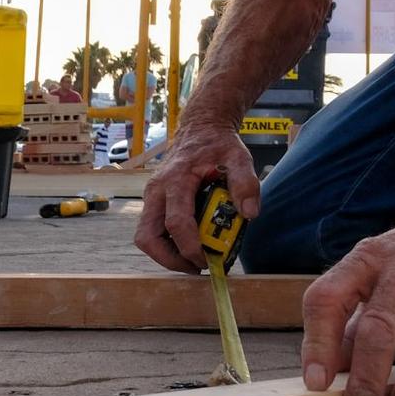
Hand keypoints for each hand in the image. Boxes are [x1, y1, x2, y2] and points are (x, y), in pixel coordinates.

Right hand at [134, 119, 259, 272]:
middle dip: (169, 259)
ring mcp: (152, 196)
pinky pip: (152, 230)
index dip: (190, 247)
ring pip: (145, 236)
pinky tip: (189, 246)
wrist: (200, 128)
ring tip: (194, 261)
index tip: (207, 261)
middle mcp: (157, 189)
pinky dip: (167, 245)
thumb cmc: (217, 143)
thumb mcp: (239, 156)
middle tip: (196, 267)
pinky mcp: (154, 202)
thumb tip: (249, 214)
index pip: (176, 221)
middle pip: (147, 236)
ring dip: (166, 255)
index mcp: (176, 178)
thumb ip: (246, 183)